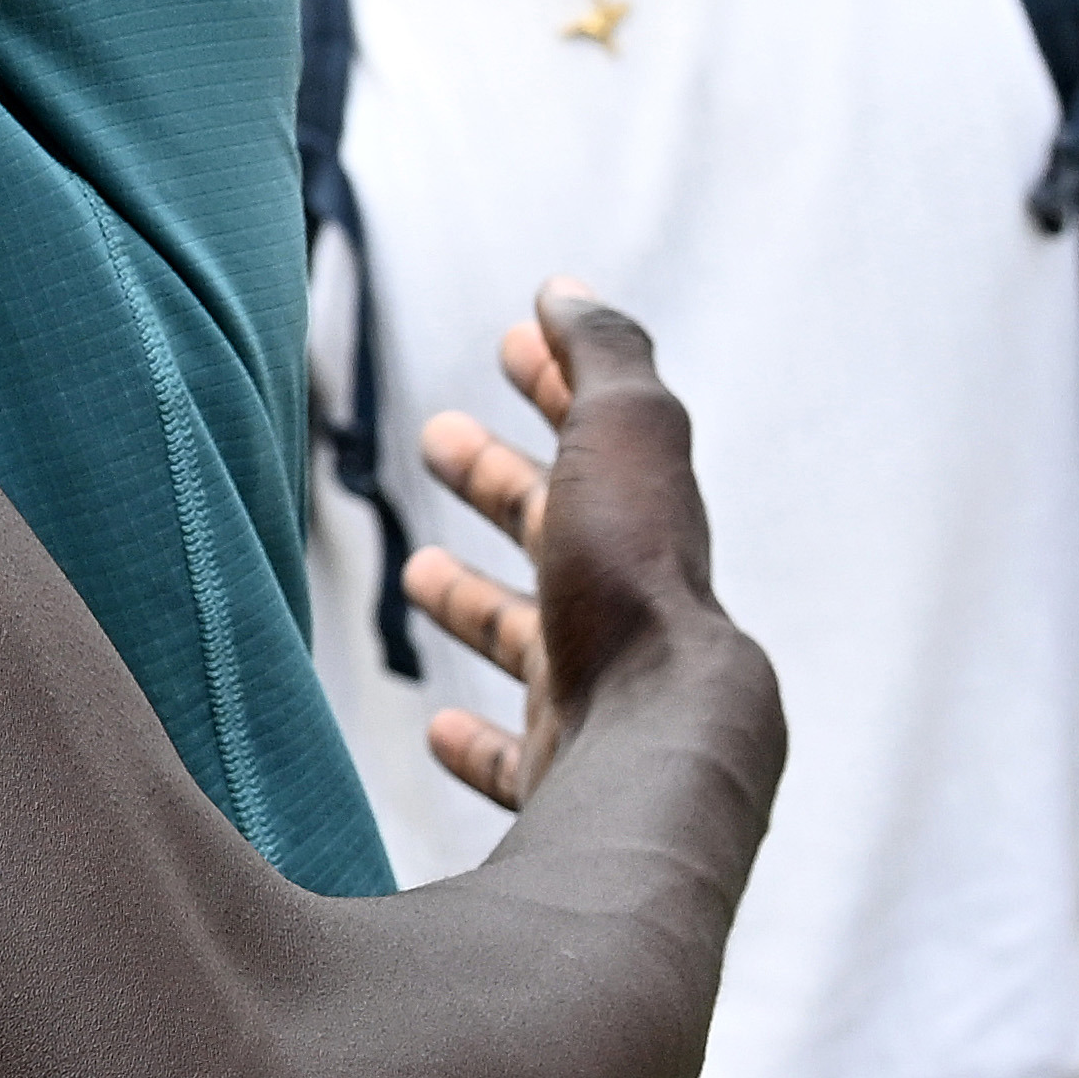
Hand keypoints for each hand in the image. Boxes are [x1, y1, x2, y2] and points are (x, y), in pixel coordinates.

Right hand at [397, 285, 739, 808]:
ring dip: (477, 602)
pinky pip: (518, 762)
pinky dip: (477, 744)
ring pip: (530, 641)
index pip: (596, 436)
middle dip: (500, 479)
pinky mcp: (566, 787)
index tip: (510, 340)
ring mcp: (599, 703)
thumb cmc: (629, 588)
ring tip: (419, 570)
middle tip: (439, 434)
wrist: (659, 744)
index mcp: (641, 527)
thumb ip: (600, 358)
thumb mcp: (621, 436)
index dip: (554, 381)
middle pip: (558, 531)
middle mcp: (627, 614)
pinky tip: (438, 731)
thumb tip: (565, 290)